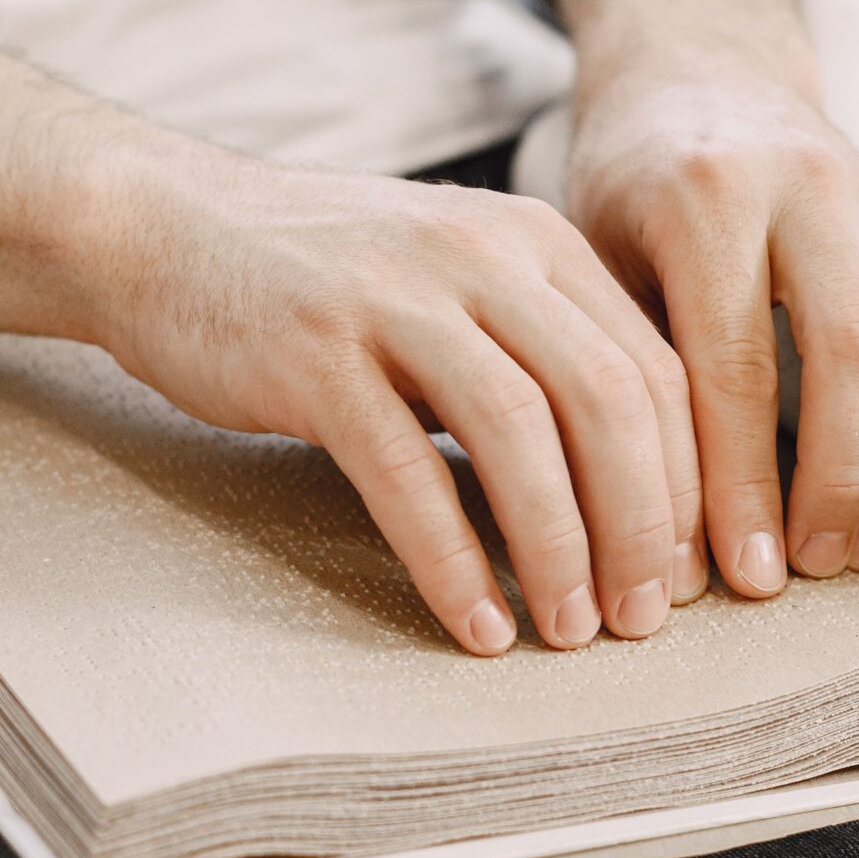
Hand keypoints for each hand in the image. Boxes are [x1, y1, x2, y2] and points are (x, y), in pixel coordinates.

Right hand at [0, 33, 700, 656]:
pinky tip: (478, 624)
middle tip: (649, 621)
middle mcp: (482, 257)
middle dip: (645, 525)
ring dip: (561, 548)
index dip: (690, 482)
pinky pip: (407, 472)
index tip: (697, 573)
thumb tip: (643, 492)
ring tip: (572, 633)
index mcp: (536, 242)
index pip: (655, 368)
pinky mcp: (315, 353)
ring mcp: (395, 298)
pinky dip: (454, 560)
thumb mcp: (458, 286)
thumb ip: (545, 355)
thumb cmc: (326, 282)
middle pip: (609, 400)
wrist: (161, 225)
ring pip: (521, 434)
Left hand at [563, 63, 858, 593]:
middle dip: (833, 481)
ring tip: (851, 554)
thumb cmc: (629, 176)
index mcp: (707, 197)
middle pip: (850, 356)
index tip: (731, 570)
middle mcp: (804, 188)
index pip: (734, 364)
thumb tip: (645, 522)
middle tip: (801, 573)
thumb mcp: (596, 251)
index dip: (740, 480)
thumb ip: (633, 363)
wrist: (700, 63)